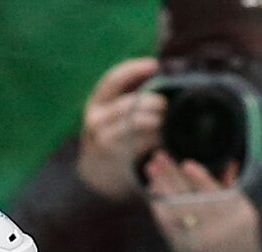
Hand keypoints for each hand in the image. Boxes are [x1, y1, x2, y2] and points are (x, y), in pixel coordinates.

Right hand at [74, 57, 165, 200]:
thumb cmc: (112, 138)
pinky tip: (161, 139)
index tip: (153, 65)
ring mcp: (102, 137)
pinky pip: (138, 142)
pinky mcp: (113, 155)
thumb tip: (161, 82)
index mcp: (96, 101)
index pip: (113, 78)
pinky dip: (153, 138)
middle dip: (152, 102)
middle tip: (166, 106)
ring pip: (135, 122)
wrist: (96, 175)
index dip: (133, 69)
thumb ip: (130, 100)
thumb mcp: (112, 115)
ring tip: (164, 123)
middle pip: (129, 103)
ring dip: (155, 120)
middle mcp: (95, 118)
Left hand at [142, 152, 261, 251]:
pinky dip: (159, 205)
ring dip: (161, 188)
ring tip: (151, 168)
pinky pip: (168, 225)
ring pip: (175, 212)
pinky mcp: (184, 248)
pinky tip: (153, 189)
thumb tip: (230, 163)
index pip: (216, 196)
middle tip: (158, 156)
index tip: (186, 164)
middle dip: (172, 176)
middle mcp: (217, 232)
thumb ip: (231, 185)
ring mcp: (198, 242)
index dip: (201, 180)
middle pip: (191, 200)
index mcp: (236, 218)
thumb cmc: (235, 227)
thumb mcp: (240, 208)